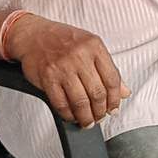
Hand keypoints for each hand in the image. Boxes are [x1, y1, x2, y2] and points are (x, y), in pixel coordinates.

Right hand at [5, 14, 129, 127]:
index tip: (114, 108)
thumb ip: (108, 69)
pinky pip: (61, 103)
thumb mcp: (91, 47)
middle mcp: (79, 56)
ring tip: (88, 122)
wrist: (34, 35)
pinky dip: (68, 115)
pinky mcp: (47, 78)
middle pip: (97, 93)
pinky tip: (72, 116)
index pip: (112, 79)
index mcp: (95, 46)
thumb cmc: (63, 40)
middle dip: (101, 111)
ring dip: (86, 117)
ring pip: (80, 101)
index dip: (115, 99)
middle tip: (100, 117)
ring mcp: (63, 67)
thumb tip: (124, 91)